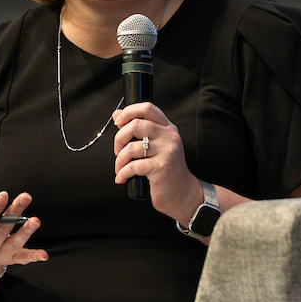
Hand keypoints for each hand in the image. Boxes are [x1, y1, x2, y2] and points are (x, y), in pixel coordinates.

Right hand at [0, 181, 47, 273]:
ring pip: (14, 243)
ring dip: (26, 233)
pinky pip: (23, 258)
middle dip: (14, 213)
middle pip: (2, 229)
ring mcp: (0, 253)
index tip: (4, 194)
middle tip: (26, 196)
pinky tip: (44, 255)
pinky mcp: (12, 257)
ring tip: (36, 220)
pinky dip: (33, 256)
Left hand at [112, 103, 201, 222]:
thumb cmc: (167, 171)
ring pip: (132, 147)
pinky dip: (123, 173)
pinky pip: (133, 166)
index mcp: (168, 129)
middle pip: (137, 125)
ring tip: (120, 167)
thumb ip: (138, 130)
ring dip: (119, 160)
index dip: (129, 112)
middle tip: (118, 151)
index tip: (119, 121)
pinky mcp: (162, 167)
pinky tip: (122, 177)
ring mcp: (167, 152)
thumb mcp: (156, 147)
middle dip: (119, 138)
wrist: (183, 193)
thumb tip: (117, 115)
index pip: (148, 108)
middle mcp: (170, 137)